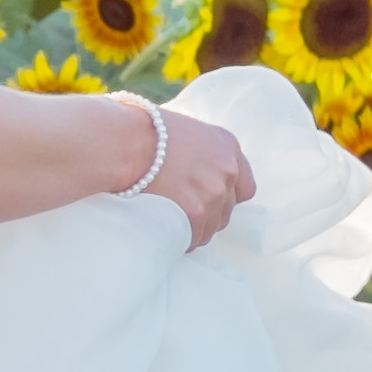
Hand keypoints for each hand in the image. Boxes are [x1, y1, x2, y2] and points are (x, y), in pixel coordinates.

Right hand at [142, 108, 252, 249]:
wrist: (127, 143)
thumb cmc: (144, 133)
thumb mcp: (184, 131)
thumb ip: (200, 152)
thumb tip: (193, 170)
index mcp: (227, 146)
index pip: (245, 188)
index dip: (226, 198)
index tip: (208, 200)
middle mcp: (227, 170)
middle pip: (227, 210)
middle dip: (207, 213)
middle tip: (181, 211)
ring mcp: (214, 192)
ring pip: (212, 227)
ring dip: (194, 228)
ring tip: (171, 222)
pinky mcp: (196, 212)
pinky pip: (195, 237)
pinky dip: (182, 239)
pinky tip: (167, 232)